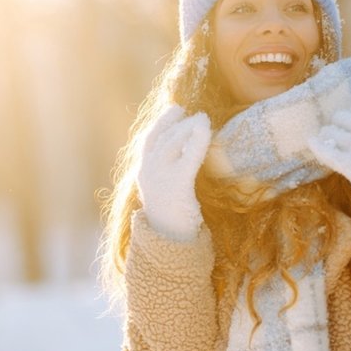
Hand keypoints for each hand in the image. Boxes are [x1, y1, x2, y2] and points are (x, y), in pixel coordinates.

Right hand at [137, 105, 210, 240]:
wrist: (170, 241)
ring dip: (188, 128)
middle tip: (196, 114)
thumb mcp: (167, 189)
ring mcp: (160, 179)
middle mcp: (148, 173)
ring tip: (203, 119)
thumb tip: (187, 150)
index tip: (177, 109)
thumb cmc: (174, 217)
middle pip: (162, 138)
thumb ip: (171, 171)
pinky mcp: (176, 186)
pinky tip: (206, 130)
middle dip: (179, 123)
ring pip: (172, 144)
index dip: (163, 122)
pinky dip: (197, 141)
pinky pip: (188, 157)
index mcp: (144, 173)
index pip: (151, 140)